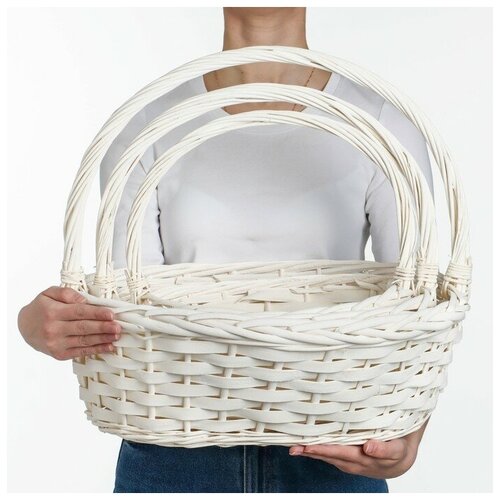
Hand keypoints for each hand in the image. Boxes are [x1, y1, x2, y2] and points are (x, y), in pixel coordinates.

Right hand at [17, 286, 120, 359]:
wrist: (24, 327)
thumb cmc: (41, 308)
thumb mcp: (49, 293)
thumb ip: (67, 293)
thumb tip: (84, 300)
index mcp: (53, 312)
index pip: (79, 312)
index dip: (97, 314)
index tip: (111, 314)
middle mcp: (54, 329)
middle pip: (83, 328)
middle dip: (103, 328)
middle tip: (118, 327)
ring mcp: (56, 344)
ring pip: (84, 341)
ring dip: (102, 339)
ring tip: (116, 336)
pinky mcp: (59, 354)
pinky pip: (80, 352)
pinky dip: (96, 350)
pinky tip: (108, 347)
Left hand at [289, 418, 428, 478]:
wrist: (401, 461)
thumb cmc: (398, 450)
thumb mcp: (398, 449)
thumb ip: (385, 449)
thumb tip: (368, 447)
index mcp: (364, 458)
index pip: (341, 453)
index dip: (324, 449)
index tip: (309, 447)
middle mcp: (353, 462)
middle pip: (329, 456)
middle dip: (311, 451)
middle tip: (294, 447)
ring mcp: (349, 461)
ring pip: (327, 456)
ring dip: (311, 451)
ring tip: (294, 446)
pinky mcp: (347, 457)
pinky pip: (330, 454)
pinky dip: (318, 449)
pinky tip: (307, 444)